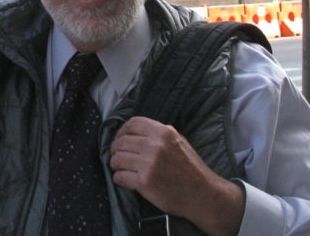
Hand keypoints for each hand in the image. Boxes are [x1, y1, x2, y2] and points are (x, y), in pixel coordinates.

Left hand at [110, 116, 243, 235]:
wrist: (204, 195)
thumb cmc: (191, 169)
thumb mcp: (179, 141)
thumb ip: (158, 134)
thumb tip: (135, 131)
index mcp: (163, 132)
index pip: (132, 124)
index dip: (121, 131)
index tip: (120, 139)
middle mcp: (155, 145)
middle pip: (121, 142)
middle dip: (115, 149)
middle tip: (117, 156)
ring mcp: (149, 164)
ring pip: (117, 158)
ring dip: (115, 164)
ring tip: (120, 168)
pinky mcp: (144, 182)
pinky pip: (120, 177)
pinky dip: (119, 178)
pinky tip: (125, 180)